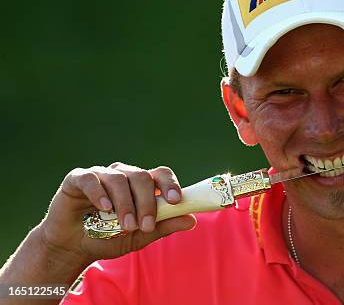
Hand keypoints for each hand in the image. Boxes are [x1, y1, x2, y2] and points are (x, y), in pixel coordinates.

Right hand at [40, 163, 196, 264]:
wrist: (72, 248)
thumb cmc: (108, 238)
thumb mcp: (139, 236)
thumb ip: (163, 226)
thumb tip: (192, 220)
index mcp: (141, 185)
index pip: (161, 174)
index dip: (170, 184)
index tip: (176, 201)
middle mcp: (124, 175)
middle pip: (142, 177)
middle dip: (147, 202)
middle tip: (145, 225)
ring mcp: (101, 175)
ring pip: (119, 179)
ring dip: (125, 204)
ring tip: (126, 226)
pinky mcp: (78, 179)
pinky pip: (91, 179)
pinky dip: (100, 193)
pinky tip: (104, 208)